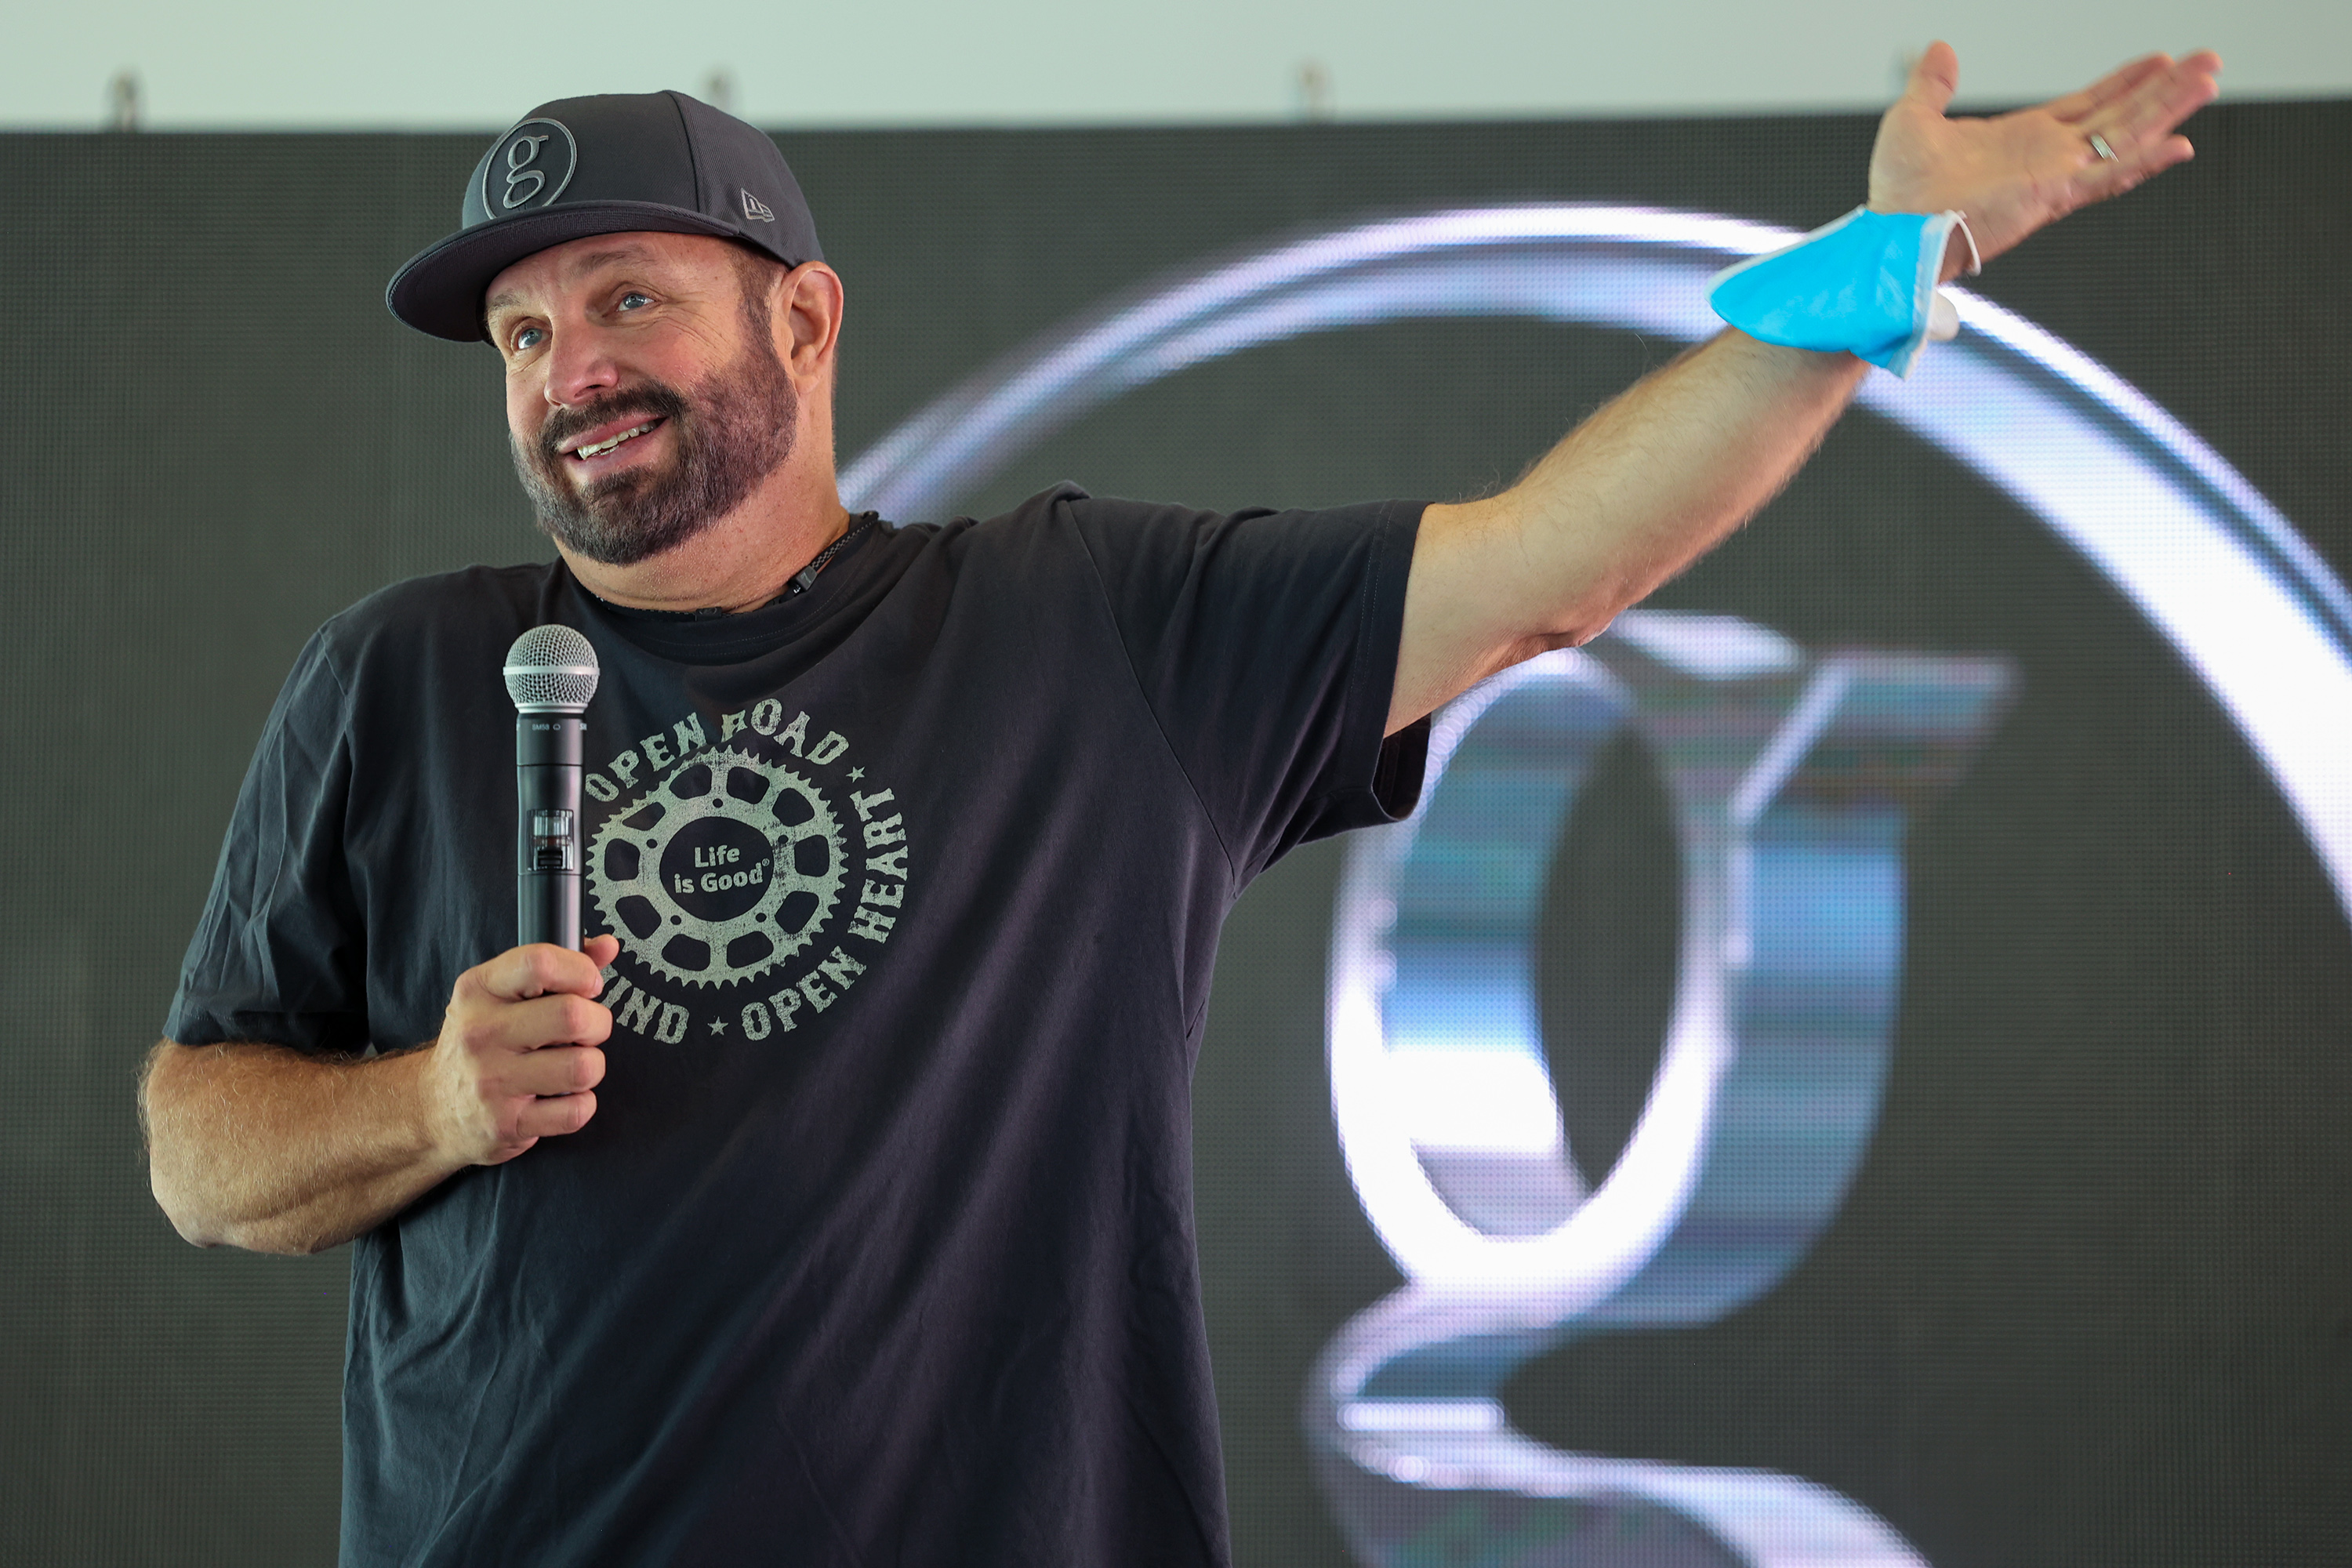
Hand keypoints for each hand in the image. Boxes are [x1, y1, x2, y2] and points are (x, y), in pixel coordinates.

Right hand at [425, 935, 619, 1166]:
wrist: (430, 1107)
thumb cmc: (479, 1045)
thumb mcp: (500, 995)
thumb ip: (557, 967)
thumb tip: (607, 946)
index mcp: (478, 991)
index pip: (539, 963)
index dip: (580, 971)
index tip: (588, 985)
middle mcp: (480, 1033)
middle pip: (573, 1016)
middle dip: (597, 1024)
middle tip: (586, 1032)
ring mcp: (491, 1081)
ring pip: (582, 1066)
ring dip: (591, 1066)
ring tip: (570, 1065)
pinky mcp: (505, 1123)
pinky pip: (576, 1111)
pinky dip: (581, 1104)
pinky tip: (560, 1097)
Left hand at [1869, 42, 2220, 278]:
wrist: (1892, 230)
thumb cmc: (1898, 191)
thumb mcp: (1913, 118)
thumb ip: (1932, 84)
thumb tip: (1940, 49)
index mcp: (2024, 138)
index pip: (2090, 104)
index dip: (2127, 82)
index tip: (2161, 60)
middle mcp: (2047, 158)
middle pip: (2122, 117)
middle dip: (2166, 90)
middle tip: (2208, 63)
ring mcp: (2053, 177)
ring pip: (2127, 139)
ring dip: (2169, 111)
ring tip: (2208, 83)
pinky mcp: (2050, 196)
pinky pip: (2107, 177)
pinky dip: (2144, 162)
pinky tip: (2179, 146)